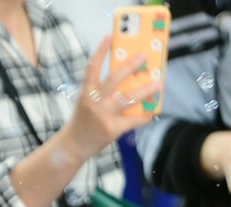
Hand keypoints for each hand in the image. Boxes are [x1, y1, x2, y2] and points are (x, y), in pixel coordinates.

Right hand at [61, 37, 162, 159]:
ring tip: (157, 84)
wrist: (74, 145)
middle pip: (114, 79)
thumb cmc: (83, 119)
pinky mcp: (112, 130)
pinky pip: (133, 120)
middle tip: (143, 56)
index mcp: (86, 92)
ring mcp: (104, 116)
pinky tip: (153, 112)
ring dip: (145, 90)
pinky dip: (144, 116)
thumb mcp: (86, 100)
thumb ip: (101, 90)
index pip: (92, 67)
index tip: (110, 37)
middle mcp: (94, 102)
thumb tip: (128, 79)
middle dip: (130, 66)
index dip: (101, 51)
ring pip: (128, 99)